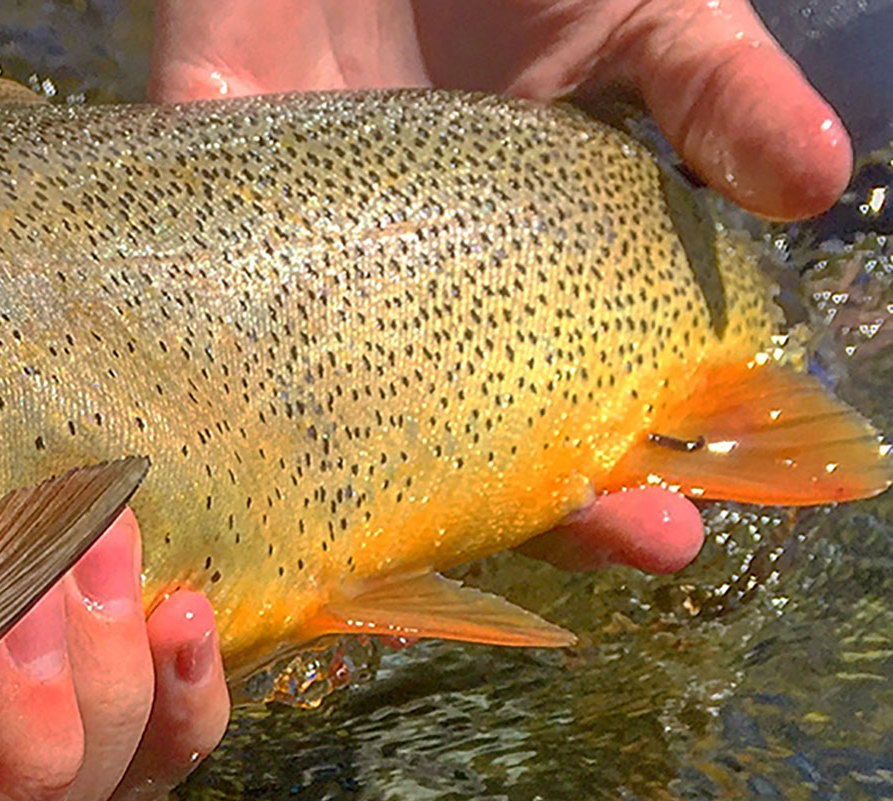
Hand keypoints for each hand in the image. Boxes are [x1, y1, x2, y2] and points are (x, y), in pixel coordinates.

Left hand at [150, 0, 857, 572]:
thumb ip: (710, 91)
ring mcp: (297, 257)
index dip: (627, 459)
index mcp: (520, 250)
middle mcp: (408, 279)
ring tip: (449, 541)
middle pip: (463, 428)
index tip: (676, 523)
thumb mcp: (636, 8)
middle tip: (617, 549)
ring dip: (381, 484)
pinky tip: (242, 461)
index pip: (577, 385)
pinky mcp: (186, 203)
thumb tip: (818, 181)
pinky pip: (178, 317)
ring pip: (328, 406)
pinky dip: (190, 390)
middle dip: (534, 504)